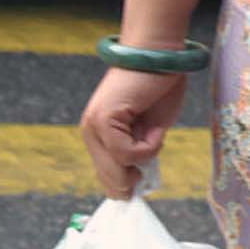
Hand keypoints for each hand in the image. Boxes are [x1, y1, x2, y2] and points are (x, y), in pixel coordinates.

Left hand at [81, 65, 192, 198]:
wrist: (159, 55)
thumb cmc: (158, 88)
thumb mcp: (151, 130)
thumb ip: (140, 153)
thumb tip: (136, 181)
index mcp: (98, 135)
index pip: (104, 174)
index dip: (121, 187)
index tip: (136, 192)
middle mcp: (90, 132)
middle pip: (108, 177)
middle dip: (133, 179)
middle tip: (154, 157)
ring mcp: (94, 126)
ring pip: (117, 168)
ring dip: (145, 158)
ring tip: (156, 133)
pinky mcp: (104, 120)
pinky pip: (126, 153)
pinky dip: (148, 148)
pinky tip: (156, 129)